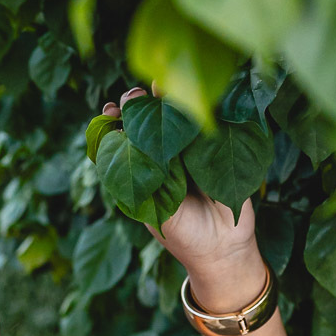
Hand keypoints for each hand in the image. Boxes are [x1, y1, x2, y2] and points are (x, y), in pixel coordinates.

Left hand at [101, 84, 258, 273]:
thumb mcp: (155, 210)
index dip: (116, 122)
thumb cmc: (183, 234)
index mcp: (145, 169)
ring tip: (157, 85)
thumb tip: (129, 140)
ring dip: (167, 98)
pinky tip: (195, 94)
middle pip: (150, 120)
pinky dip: (202, 108)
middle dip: (140, 104)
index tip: (111, 110)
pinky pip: (210, 125)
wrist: (223, 250)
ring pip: (178, 117)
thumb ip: (145, 179)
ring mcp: (192, 151)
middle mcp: (166, 156)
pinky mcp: (218, 150)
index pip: (125, 138)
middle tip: (134, 96)